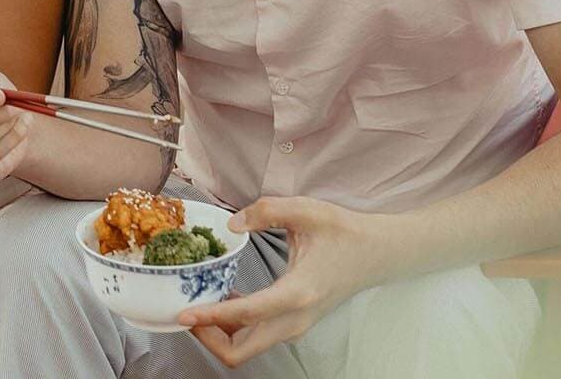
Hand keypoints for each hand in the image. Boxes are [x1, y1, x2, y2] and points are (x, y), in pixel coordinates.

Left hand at [178, 197, 394, 366]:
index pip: (248, 313)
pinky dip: (233, 326)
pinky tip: (221, 297)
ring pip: (248, 347)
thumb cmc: (343, 231)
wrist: (377, 253)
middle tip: (183, 311)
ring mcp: (296, 326)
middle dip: (208, 337)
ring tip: (196, 300)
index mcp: (298, 292)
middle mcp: (296, 318)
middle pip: (243, 350)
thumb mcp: (305, 210)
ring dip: (219, 332)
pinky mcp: (295, 324)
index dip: (212, 316)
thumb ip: (265, 211)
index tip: (185, 315)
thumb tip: (231, 225)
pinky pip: (257, 335)